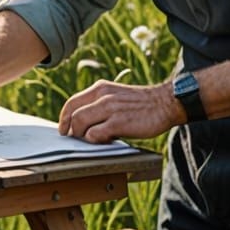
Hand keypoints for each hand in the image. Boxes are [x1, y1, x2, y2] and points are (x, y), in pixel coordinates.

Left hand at [58, 80, 179, 142]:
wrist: (165, 103)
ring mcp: (110, 109)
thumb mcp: (116, 96)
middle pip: (73, 115)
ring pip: (80, 124)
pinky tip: (105, 141)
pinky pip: (95, 134)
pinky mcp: (118, 123)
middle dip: (71, 130)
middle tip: (76, 140)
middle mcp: (103, 96)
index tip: (63, 129)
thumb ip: (99, 104)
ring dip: (82, 136)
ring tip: (92, 141)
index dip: (64, 118)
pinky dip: (95, 141)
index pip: (72, 102)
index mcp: (100, 88)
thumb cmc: (141, 104)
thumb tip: (82, 121)